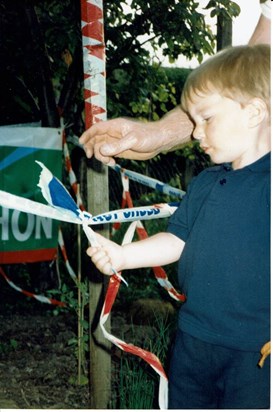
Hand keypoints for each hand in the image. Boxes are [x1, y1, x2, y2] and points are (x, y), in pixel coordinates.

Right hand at [79, 107, 193, 164]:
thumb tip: (101, 150)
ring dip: (101, 156)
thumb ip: (117, 145)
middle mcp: (113, 134)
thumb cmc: (148, 136)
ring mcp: (116, 143)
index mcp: (115, 126)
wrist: (159, 142)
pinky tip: (112, 163)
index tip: (81, 142)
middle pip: (96, 140)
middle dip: (92, 148)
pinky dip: (107, 159)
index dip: (87, 134)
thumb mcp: (133, 140)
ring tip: (109, 162)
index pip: (97, 129)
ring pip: (101, 149)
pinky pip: (108, 154)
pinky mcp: (120, 150)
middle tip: (92, 157)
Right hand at [86, 232, 125, 274]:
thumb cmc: (113, 249)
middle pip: (93, 258)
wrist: (123, 255)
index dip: (92, 250)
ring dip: (106, 259)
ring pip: (99, 264)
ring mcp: (100, 266)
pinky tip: (111, 263)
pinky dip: (109, 265)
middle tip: (107, 252)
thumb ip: (98, 237)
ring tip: (110, 257)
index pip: (89, 252)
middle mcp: (96, 260)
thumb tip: (91, 232)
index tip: (97, 248)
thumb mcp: (106, 242)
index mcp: (95, 253)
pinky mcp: (105, 271)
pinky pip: (104, 269)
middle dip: (102, 254)